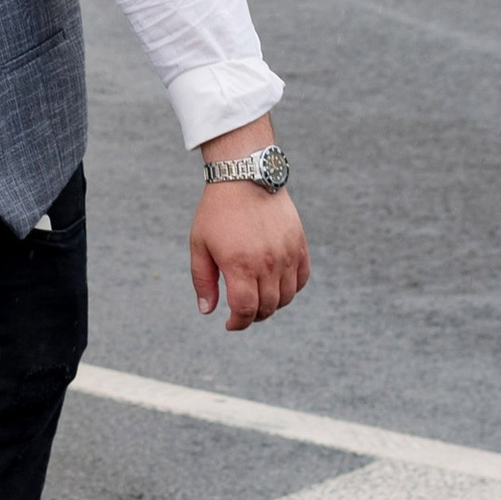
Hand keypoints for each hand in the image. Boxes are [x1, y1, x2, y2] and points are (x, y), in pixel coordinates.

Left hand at [189, 153, 310, 333]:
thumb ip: (203, 280)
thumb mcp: (199, 245)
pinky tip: (277, 286)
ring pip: (287, 297)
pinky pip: (302, 278)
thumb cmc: (217, 211)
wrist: (245, 176)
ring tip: (258, 299)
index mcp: (240, 265)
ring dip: (273, 305)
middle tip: (241, 311)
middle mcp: (267, 263)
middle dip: (253, 316)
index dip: (238, 323)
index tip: (230, 323)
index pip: (245, 309)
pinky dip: (291, 289)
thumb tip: (207, 311)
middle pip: (267, 307)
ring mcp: (287, 254)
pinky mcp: (299, 244)